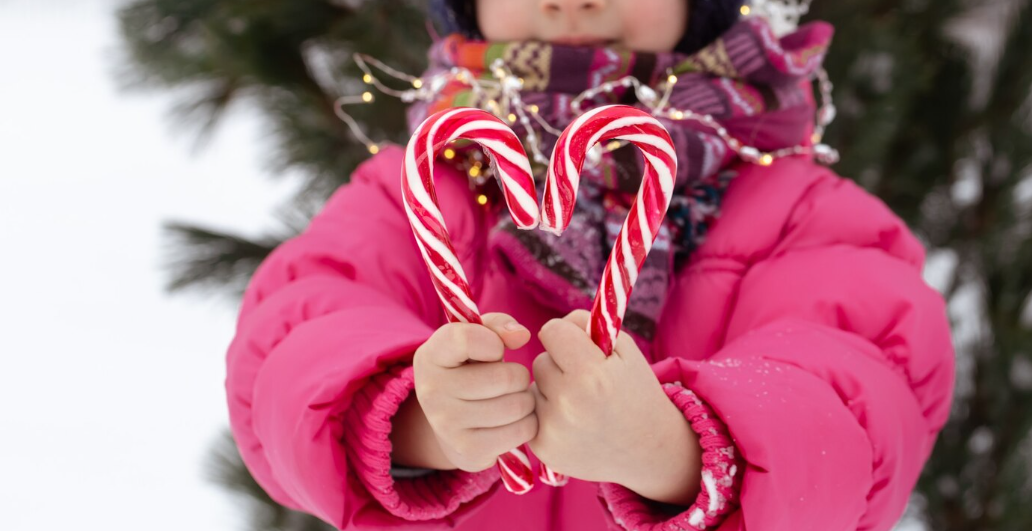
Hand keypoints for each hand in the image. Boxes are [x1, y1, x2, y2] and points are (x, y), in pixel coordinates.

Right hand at [413, 313, 537, 472]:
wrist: (451, 423)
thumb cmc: (470, 370)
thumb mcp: (476, 340)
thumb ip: (498, 326)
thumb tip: (522, 335)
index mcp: (430, 356)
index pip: (465, 338)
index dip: (493, 341)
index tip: (495, 349)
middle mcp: (431, 391)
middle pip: (505, 378)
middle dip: (518, 376)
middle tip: (508, 380)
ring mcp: (447, 425)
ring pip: (518, 405)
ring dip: (525, 400)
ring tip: (512, 399)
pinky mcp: (468, 450)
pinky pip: (522, 431)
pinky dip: (527, 424)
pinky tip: (513, 420)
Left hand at [528, 310, 701, 504]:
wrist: (648, 449)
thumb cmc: (637, 393)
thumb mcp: (626, 351)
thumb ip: (590, 326)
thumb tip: (558, 321)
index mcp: (590, 373)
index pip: (551, 331)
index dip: (566, 335)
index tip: (579, 346)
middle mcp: (567, 402)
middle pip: (540, 360)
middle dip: (560, 365)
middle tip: (587, 382)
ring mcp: (553, 429)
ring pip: (534, 387)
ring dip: (552, 390)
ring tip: (581, 404)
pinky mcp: (542, 447)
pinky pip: (532, 413)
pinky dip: (547, 414)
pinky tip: (573, 423)